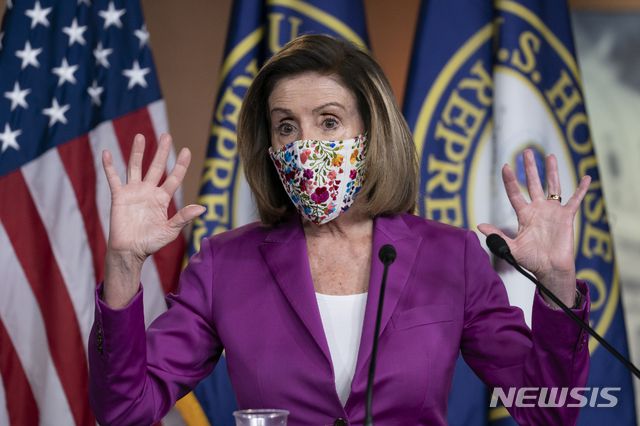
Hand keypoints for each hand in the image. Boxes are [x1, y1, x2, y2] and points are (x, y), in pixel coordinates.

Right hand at [102, 133, 204, 307]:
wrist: (130, 251)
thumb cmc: (151, 243)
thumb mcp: (170, 231)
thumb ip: (183, 218)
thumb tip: (202, 208)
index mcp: (162, 199)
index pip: (174, 178)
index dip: (180, 165)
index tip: (186, 150)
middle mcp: (149, 192)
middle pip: (156, 167)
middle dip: (161, 152)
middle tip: (167, 135)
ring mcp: (133, 192)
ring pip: (136, 167)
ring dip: (138, 152)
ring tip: (141, 136)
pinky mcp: (119, 196)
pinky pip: (113, 178)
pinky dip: (109, 166)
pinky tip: (107, 153)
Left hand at [477, 149, 590, 307]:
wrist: (549, 269)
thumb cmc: (530, 260)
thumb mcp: (510, 248)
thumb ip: (497, 236)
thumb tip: (478, 225)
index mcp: (524, 215)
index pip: (515, 193)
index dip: (510, 180)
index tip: (505, 166)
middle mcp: (538, 209)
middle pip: (533, 183)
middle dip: (530, 168)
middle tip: (526, 151)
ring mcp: (553, 212)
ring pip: (552, 186)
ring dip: (552, 171)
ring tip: (549, 155)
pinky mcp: (566, 217)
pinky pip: (575, 201)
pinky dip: (581, 190)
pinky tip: (586, 178)